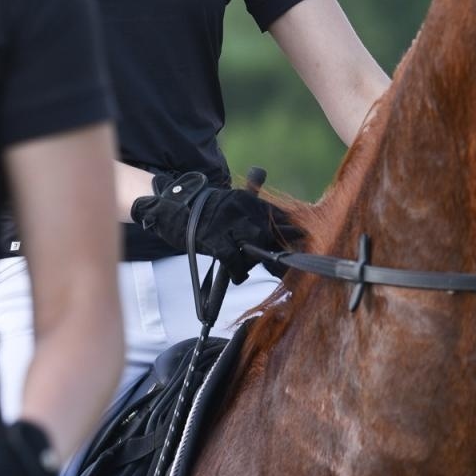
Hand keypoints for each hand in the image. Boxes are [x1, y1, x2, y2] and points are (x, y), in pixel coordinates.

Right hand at [130, 172, 301, 283]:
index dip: (291, 230)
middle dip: (283, 249)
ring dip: (264, 261)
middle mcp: (240, 210)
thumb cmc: (200, 211)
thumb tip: (272, 234)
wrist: (170, 207)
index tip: (305, 241)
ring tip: (270, 270)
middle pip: (270, 233)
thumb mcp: (228, 205)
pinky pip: (234, 260)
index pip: (276, 215)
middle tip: (292, 263)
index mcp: (246, 200)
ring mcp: (227, 225)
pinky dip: (238, 271)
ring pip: (256, 245)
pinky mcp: (214, 240)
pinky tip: (238, 275)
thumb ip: (249, 214)